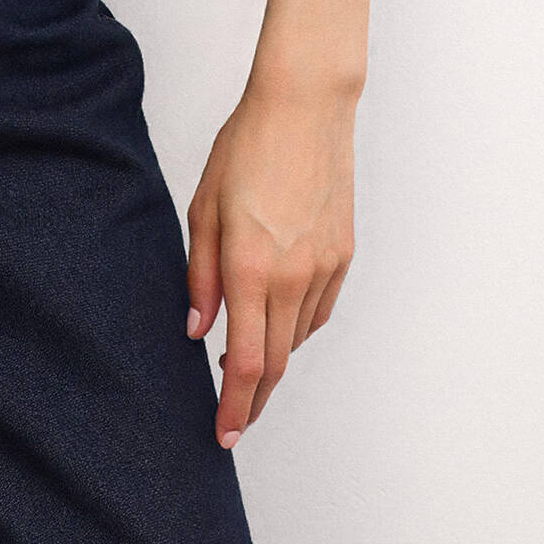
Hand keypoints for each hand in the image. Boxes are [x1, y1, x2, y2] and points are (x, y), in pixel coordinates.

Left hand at [184, 76, 356, 445]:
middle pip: (277, 363)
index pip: (246, 363)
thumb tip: (198, 330)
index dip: (235, 408)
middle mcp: (293, 276)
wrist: (305, 107)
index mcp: (250, 267)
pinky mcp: (344, 255)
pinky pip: (319, 311)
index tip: (224, 435)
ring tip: (245, 361)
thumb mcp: (204, 207)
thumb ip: (200, 275)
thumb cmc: (246, 147)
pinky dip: (297, 326)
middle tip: (232, 419)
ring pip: (298, 338)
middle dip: (254, 399)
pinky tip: (279, 321)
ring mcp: (324, 268)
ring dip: (274, 358)